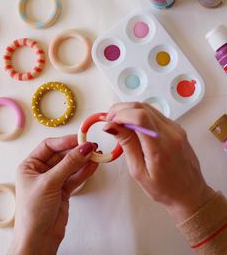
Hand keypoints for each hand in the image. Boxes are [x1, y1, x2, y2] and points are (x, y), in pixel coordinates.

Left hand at [8, 135, 98, 254]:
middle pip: (62, 155)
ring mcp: (54, 180)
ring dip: (84, 160)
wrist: (39, 240)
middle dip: (77, 151)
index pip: (49, 146)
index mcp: (30, 166)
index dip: (65, 141)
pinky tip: (94, 165)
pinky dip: (85, 171)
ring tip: (97, 155)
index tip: (80, 139)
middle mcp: (41, 171)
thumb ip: (69, 164)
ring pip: (71, 165)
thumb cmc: (33, 213)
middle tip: (92, 147)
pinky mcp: (63, 190)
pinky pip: (76, 176)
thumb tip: (83, 147)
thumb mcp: (50, 183)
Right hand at [104, 102, 214, 222]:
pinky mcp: (176, 127)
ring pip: (148, 107)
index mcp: (161, 148)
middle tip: (110, 121)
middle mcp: (171, 133)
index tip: (109, 122)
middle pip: (142, 107)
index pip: (140, 117)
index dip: (121, 114)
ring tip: (119, 123)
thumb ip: (126, 144)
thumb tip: (111, 126)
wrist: (189, 193)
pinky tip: (132, 126)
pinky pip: (155, 114)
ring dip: (130, 110)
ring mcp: (175, 128)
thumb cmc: (164, 189)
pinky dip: (139, 115)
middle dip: (122, 109)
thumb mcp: (138, 171)